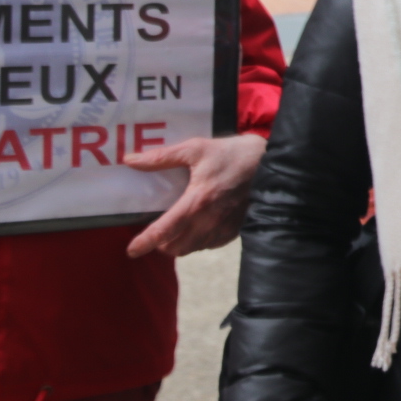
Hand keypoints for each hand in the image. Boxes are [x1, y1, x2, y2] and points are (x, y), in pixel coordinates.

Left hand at [125, 134, 265, 257]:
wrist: (270, 162)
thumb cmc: (231, 154)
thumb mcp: (195, 149)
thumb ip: (161, 158)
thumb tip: (130, 161)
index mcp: (196, 201)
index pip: (164, 230)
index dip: (144, 243)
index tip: (131, 251)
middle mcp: (209, 220)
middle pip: (176, 247)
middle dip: (161, 244)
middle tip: (157, 232)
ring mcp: (224, 227)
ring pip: (192, 249)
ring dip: (179, 244)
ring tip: (177, 231)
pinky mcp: (235, 230)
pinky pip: (210, 245)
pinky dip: (199, 242)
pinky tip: (199, 228)